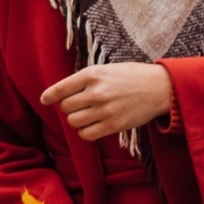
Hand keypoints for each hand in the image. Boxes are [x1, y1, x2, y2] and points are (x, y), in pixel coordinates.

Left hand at [41, 62, 173, 142]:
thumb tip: (64, 94)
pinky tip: (92, 125)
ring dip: (77, 119)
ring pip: (73, 121)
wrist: (159, 88)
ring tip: (87, 114)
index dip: (50, 95)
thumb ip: (87, 79)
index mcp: (93, 74)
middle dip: (69, 107)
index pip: (61, 88)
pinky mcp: (113, 125)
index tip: (44, 99)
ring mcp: (104, 110)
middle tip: (79, 104)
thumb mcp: (108, 69)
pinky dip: (85, 132)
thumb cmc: (132, 76)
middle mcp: (96, 92)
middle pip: (66, 107)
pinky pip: (86, 134)